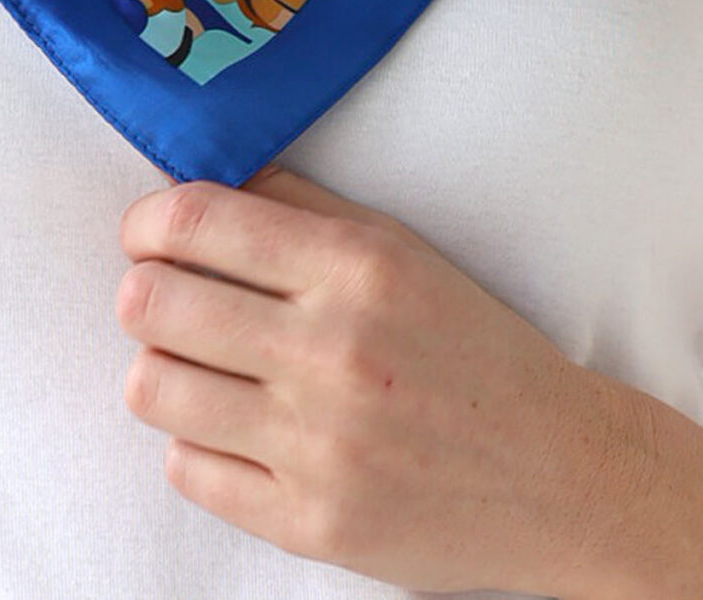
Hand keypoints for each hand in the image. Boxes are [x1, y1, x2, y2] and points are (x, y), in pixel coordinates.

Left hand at [116, 160, 631, 592]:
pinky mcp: (310, 523)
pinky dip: (197, 443)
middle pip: (154, 303)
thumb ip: (299, 208)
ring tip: (200, 365)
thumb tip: (202, 180)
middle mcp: (331, 351)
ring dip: (163, 369)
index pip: (195, 221)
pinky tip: (236, 428)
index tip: (146, 232)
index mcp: (355, 267)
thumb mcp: (400, 249)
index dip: (146, 222)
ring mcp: (317, 446)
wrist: (559, 473)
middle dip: (143, 293)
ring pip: (153, 389)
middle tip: (163, 297)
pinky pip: (188, 470)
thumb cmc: (472, 348)